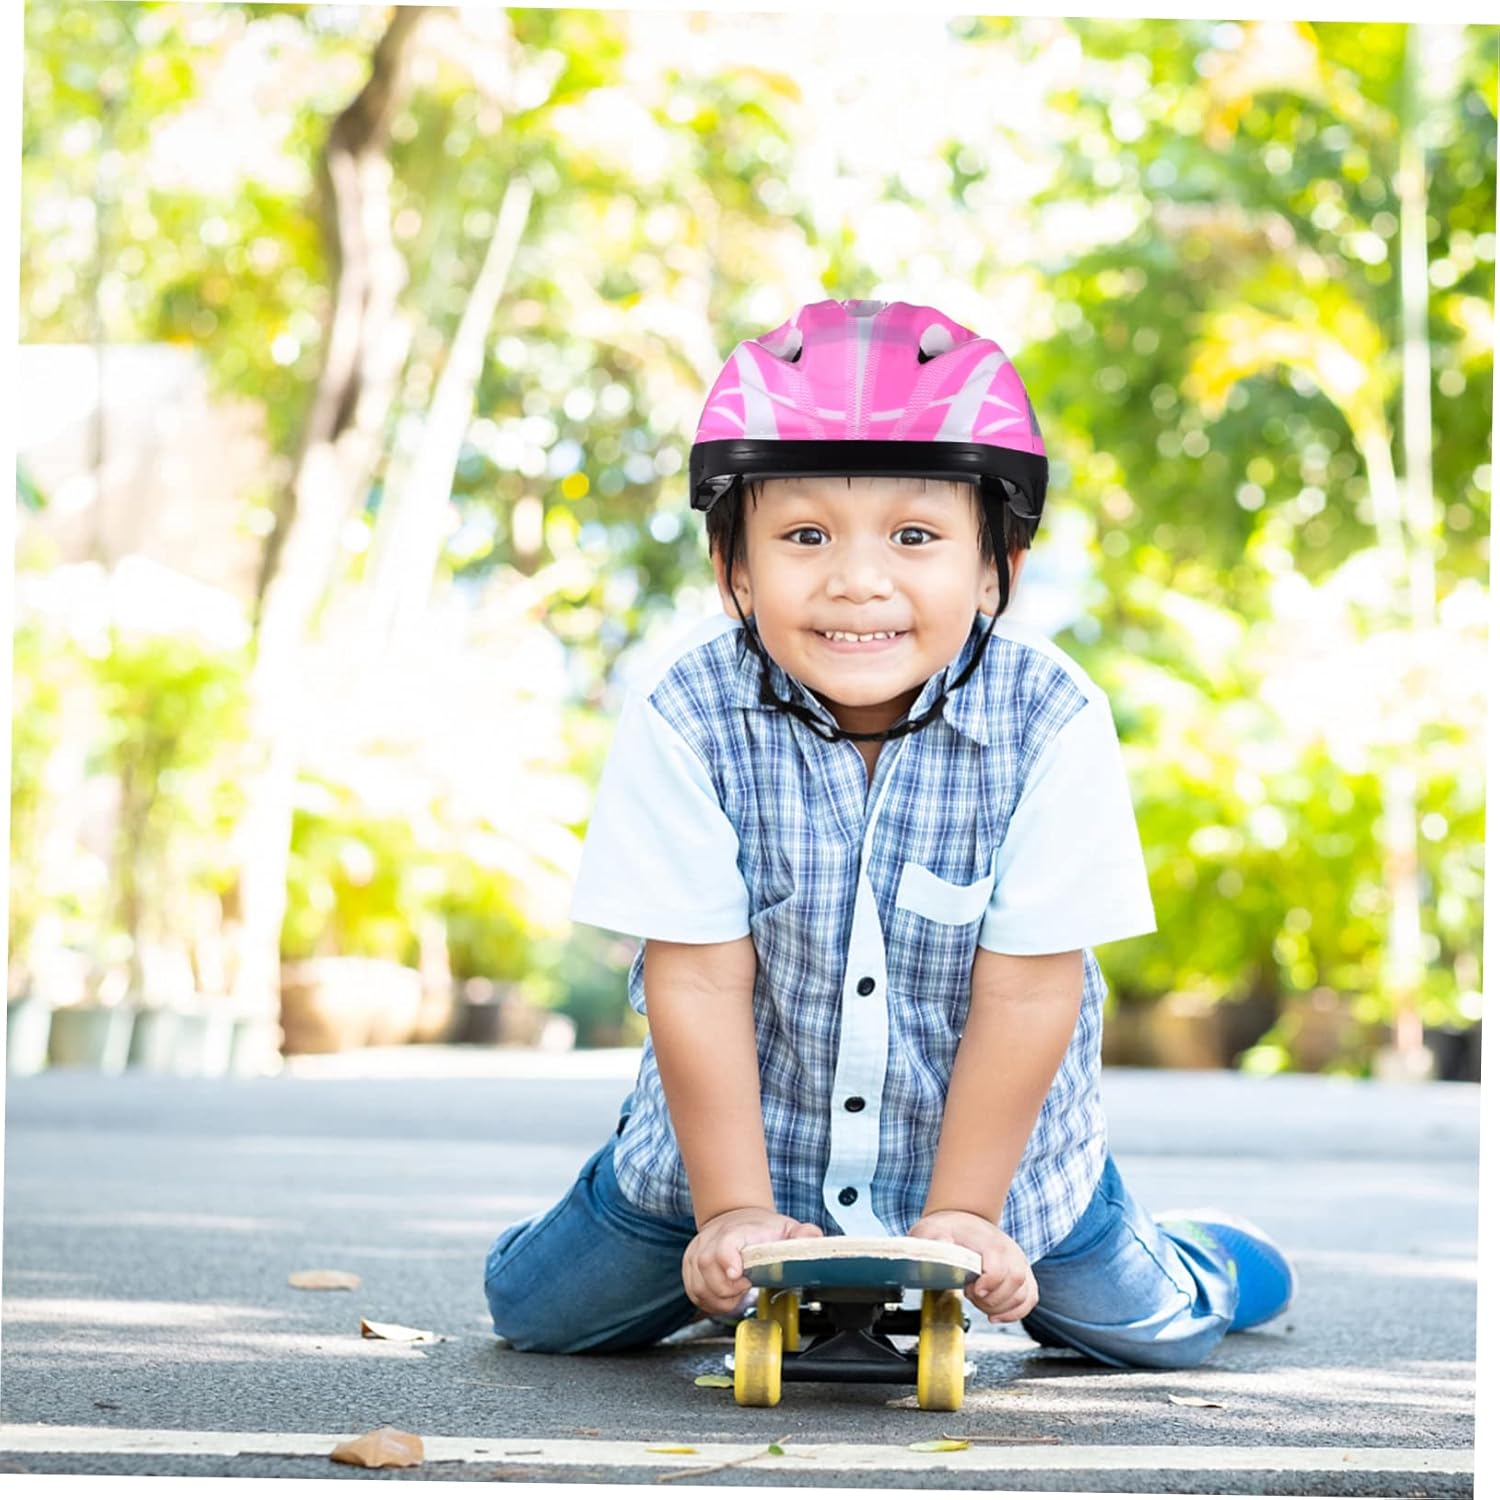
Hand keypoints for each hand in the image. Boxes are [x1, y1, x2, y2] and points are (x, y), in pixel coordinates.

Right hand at [682, 1207, 823, 1316]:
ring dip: (720, 1299)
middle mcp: (712, 1241)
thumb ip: (804, 1236)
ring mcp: (697, 1254)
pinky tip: (726, 1297)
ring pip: (699, 1286)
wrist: (734, 1218)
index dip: (727, 1260)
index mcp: (737, 1231)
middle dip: (728, 1289)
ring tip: (738, 1294)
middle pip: (708, 1269)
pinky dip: (710, 1302)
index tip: (738, 1275)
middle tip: (746, 1288)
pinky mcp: (690, 1268)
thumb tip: (815, 1240)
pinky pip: (694, 1293)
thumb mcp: (787, 1228)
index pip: (725, 1244)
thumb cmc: (760, 1229)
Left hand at [909, 1209, 1037, 1322]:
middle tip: (971, 1295)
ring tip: (980, 1302)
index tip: (970, 1290)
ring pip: (1024, 1294)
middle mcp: (1009, 1251)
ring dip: (1001, 1308)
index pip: (1000, 1268)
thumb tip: (941, 1247)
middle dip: (992, 1299)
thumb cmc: (947, 1228)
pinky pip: (1029, 1298)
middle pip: (1015, 1282)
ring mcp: (1018, 1262)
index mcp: (989, 1241)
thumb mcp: (932, 1230)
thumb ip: (934, 1240)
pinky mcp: (1022, 1273)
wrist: (962, 1221)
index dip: (987, 1286)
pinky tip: (996, 1315)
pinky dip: (1015, 1312)